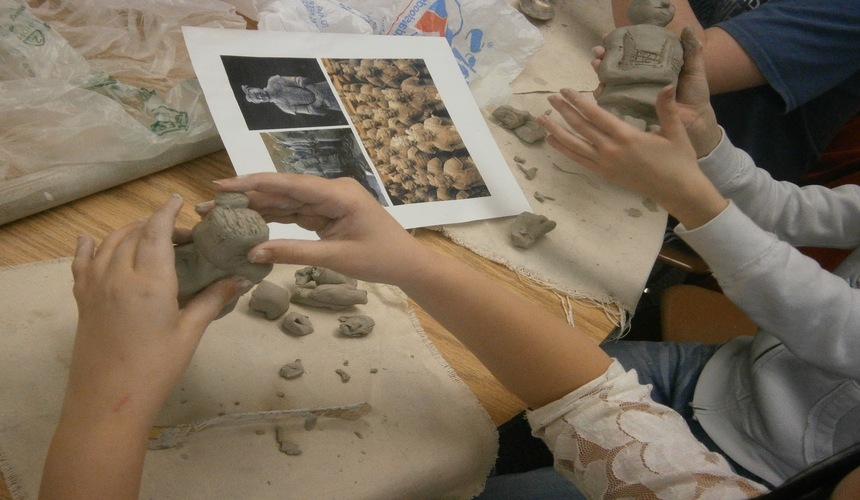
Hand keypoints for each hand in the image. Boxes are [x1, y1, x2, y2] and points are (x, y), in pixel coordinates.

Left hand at [42, 195, 251, 498]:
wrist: (108, 400)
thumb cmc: (156, 368)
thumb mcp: (189, 333)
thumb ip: (212, 300)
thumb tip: (240, 279)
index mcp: (149, 281)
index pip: (156, 232)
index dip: (167, 211)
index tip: (179, 200)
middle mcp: (118, 275)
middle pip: (133, 233)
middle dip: (155, 225)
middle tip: (179, 235)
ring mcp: (96, 286)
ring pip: (108, 242)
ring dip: (129, 231)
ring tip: (148, 236)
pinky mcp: (83, 299)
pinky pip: (82, 262)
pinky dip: (88, 246)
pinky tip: (91, 240)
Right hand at [205, 173, 429, 285]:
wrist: (408, 264)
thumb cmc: (380, 259)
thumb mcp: (336, 258)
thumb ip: (294, 253)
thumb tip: (252, 251)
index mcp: (338, 194)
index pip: (289, 184)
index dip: (253, 183)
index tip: (222, 184)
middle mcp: (331, 190)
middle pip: (283, 190)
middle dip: (246, 196)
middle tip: (210, 204)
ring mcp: (329, 200)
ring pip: (285, 201)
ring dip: (255, 207)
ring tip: (221, 214)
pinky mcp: (327, 212)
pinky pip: (295, 212)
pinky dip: (273, 217)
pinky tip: (247, 221)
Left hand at [537, 86, 726, 228]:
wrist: (677, 191)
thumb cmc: (679, 159)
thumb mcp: (676, 131)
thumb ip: (667, 108)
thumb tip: (667, 84)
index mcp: (627, 136)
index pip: (595, 115)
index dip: (578, 101)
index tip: (565, 90)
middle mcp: (611, 150)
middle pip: (580, 127)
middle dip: (563, 111)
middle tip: (549, 97)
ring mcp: (605, 163)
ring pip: (574, 145)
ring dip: (556, 131)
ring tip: (541, 119)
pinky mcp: (604, 173)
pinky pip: (578, 160)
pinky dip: (563, 150)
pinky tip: (552, 141)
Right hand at [590, 27, 719, 156]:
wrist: (696, 119)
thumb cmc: (694, 95)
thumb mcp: (694, 70)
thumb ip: (691, 51)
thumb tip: (687, 29)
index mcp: (651, 68)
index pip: (630, 53)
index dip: (617, 45)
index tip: (606, 37)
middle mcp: (639, 80)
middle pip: (615, 67)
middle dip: (603, 58)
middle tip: (598, 52)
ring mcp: (633, 95)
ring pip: (610, 83)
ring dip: (600, 74)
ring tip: (597, 65)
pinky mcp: (631, 111)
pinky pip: (612, 104)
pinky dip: (603, 96)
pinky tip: (600, 89)